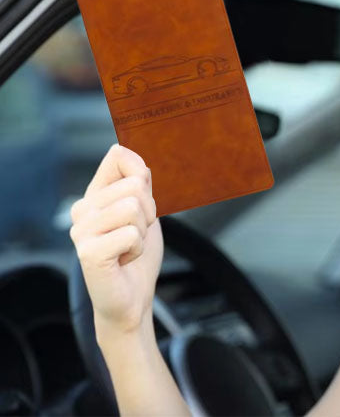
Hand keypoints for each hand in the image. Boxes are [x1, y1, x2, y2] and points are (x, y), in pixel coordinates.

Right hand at [69, 144, 162, 335]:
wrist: (132, 298)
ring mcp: (82, 230)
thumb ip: (138, 183)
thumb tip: (123, 149)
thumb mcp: (144, 211)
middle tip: (137, 233)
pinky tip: (124, 260)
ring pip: (134, 207)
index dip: (141, 171)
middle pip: (135, 185)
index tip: (144, 197)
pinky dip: (138, 248)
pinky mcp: (89, 251)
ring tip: (129, 246)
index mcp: (95, 194)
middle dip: (149, 212)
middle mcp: (83, 209)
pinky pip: (132, 233)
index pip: (118, 156)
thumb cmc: (137, 254)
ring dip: (144, 231)